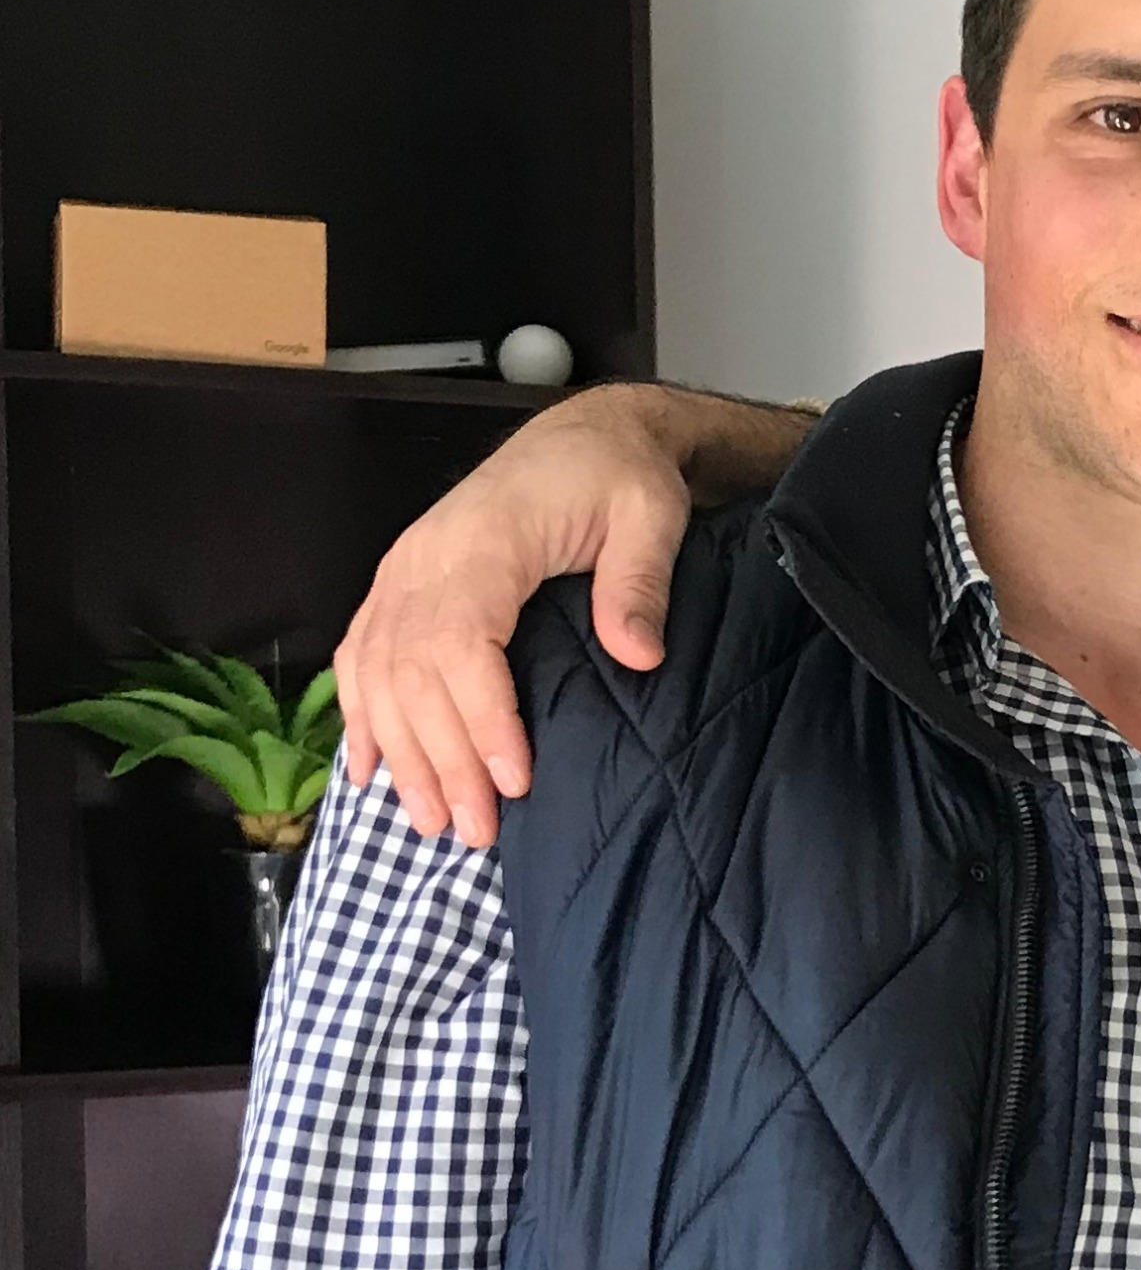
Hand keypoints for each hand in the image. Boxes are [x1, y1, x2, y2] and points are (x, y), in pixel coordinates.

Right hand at [334, 387, 695, 845]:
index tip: (512, 779)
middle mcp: (425, 559)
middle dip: (440, 759)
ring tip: (431, 823)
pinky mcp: (403, 583)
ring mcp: (405, 571)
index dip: (480, 717)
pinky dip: (360, 714)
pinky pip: (361, 654)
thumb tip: (638, 656)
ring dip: (400, 752)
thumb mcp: (651, 516)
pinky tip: (367, 769)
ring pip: (378, 673)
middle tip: (475, 832)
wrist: (586, 436)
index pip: (461, 643)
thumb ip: (639, 583)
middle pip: (412, 672)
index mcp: (484, 542)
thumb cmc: (621, 477)